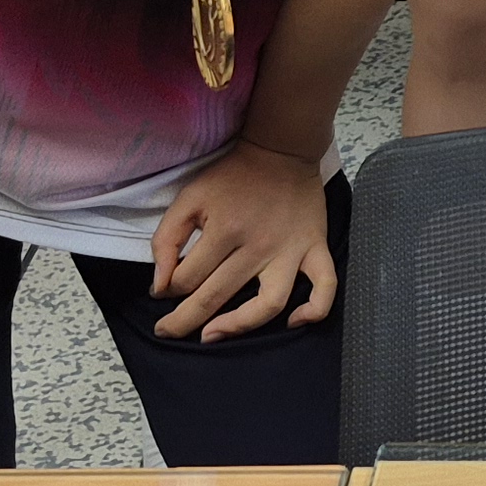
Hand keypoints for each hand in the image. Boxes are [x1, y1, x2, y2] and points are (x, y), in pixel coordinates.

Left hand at [149, 140, 335, 339]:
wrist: (282, 150)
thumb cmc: (233, 176)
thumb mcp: (190, 197)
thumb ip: (166, 238)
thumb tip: (160, 285)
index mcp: (225, 230)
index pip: (188, 278)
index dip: (168, 290)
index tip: (162, 292)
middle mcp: (258, 246)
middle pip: (217, 296)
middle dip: (185, 320)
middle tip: (169, 330)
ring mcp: (291, 250)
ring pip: (268, 304)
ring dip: (240, 326)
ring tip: (214, 335)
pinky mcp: (315, 248)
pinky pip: (324, 286)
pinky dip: (314, 310)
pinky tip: (294, 323)